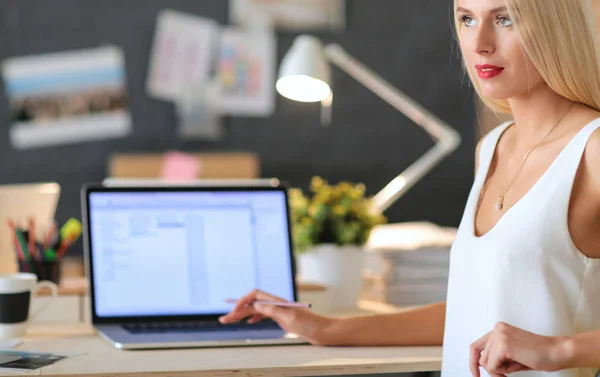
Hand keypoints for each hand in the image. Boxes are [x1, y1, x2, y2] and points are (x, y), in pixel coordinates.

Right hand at [218, 289, 333, 344]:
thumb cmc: (309, 325)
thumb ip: (273, 310)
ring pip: (256, 310)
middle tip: (223, 319)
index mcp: (277, 302)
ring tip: (231, 320)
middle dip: (237, 310)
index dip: (243, 301)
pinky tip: (249, 321)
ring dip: (243, 314)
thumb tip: (257, 304)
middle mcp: (277, 304)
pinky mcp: (282, 318)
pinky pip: (263, 315)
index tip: (234, 311)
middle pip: (253, 304)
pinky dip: (254, 317)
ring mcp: (279, 311)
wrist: (321, 331)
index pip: (255, 295)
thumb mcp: (290, 318)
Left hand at [470, 322, 567, 376]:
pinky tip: (517, 364)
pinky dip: (502, 372)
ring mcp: (499, 335)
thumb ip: (497, 356)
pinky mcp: (503, 345)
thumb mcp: (512, 354)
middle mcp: (497, 329)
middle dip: (494, 369)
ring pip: (486, 363)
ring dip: (500, 370)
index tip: (475, 374)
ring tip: (517, 363)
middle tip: (510, 370)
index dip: (473, 362)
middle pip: (481, 358)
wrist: (557, 352)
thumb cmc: (539, 354)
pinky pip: (492, 366)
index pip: (476, 346)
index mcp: (499, 329)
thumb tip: (482, 365)